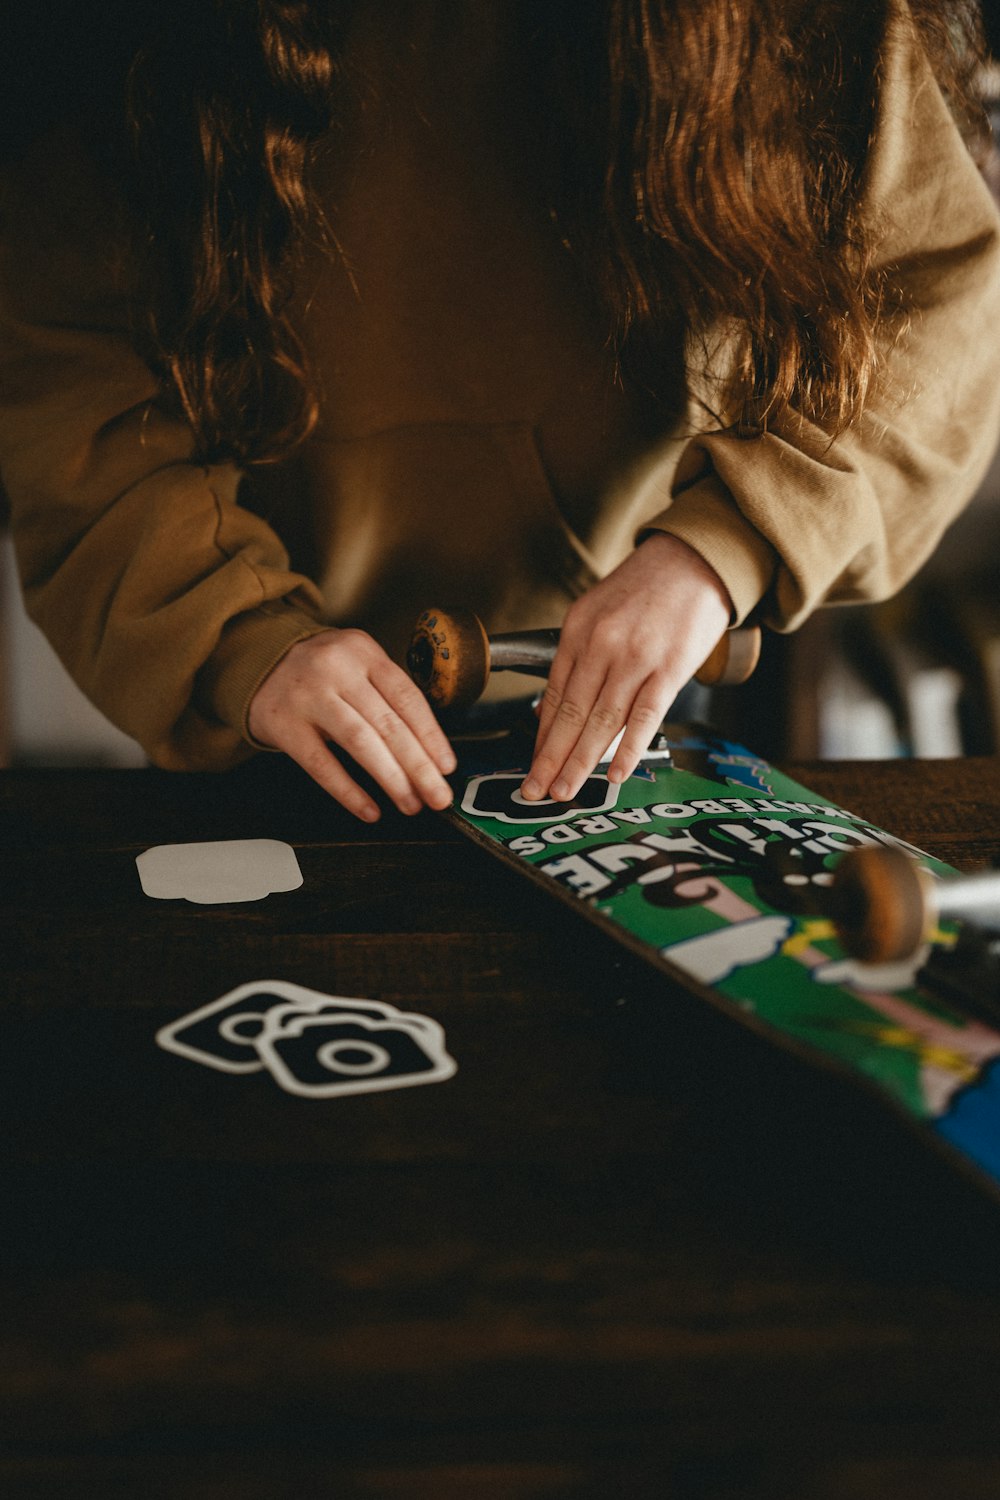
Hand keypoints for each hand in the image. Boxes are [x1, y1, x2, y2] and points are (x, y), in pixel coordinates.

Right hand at [247, 629, 456, 821]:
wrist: (257, 660)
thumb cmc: (319, 671)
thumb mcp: (356, 664)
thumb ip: (387, 695)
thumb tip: (428, 752)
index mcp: (363, 652)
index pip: (407, 698)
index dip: (432, 736)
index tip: (446, 766)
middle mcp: (336, 669)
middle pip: (388, 723)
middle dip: (419, 766)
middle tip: (437, 795)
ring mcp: (308, 696)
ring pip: (360, 742)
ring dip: (391, 779)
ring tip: (410, 803)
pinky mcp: (283, 724)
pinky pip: (321, 764)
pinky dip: (349, 791)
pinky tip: (369, 808)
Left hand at [521, 533, 731, 801]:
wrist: (695, 559)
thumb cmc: (647, 588)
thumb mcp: (597, 610)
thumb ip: (577, 655)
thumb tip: (554, 705)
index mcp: (578, 630)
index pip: (553, 695)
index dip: (540, 737)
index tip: (532, 765)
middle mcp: (602, 645)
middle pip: (571, 713)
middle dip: (550, 759)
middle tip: (535, 790)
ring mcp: (636, 658)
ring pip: (601, 721)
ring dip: (580, 762)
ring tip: (565, 791)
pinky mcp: (670, 668)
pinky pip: (644, 717)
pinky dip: (628, 749)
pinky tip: (615, 773)